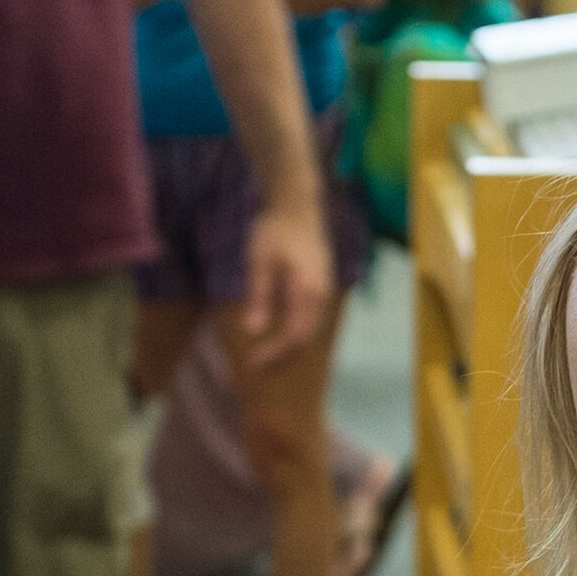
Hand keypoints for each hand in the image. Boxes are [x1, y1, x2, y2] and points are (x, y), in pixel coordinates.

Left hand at [240, 198, 331, 367]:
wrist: (299, 207)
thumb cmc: (275, 230)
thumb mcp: (260, 262)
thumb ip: (259, 297)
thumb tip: (252, 331)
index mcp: (307, 293)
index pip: (293, 336)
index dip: (274, 354)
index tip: (252, 364)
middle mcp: (320, 298)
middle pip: (305, 340)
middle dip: (281, 358)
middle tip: (256, 368)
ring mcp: (324, 294)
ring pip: (310, 333)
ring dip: (289, 349)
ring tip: (266, 358)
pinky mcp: (321, 290)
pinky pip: (312, 322)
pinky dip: (296, 336)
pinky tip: (280, 337)